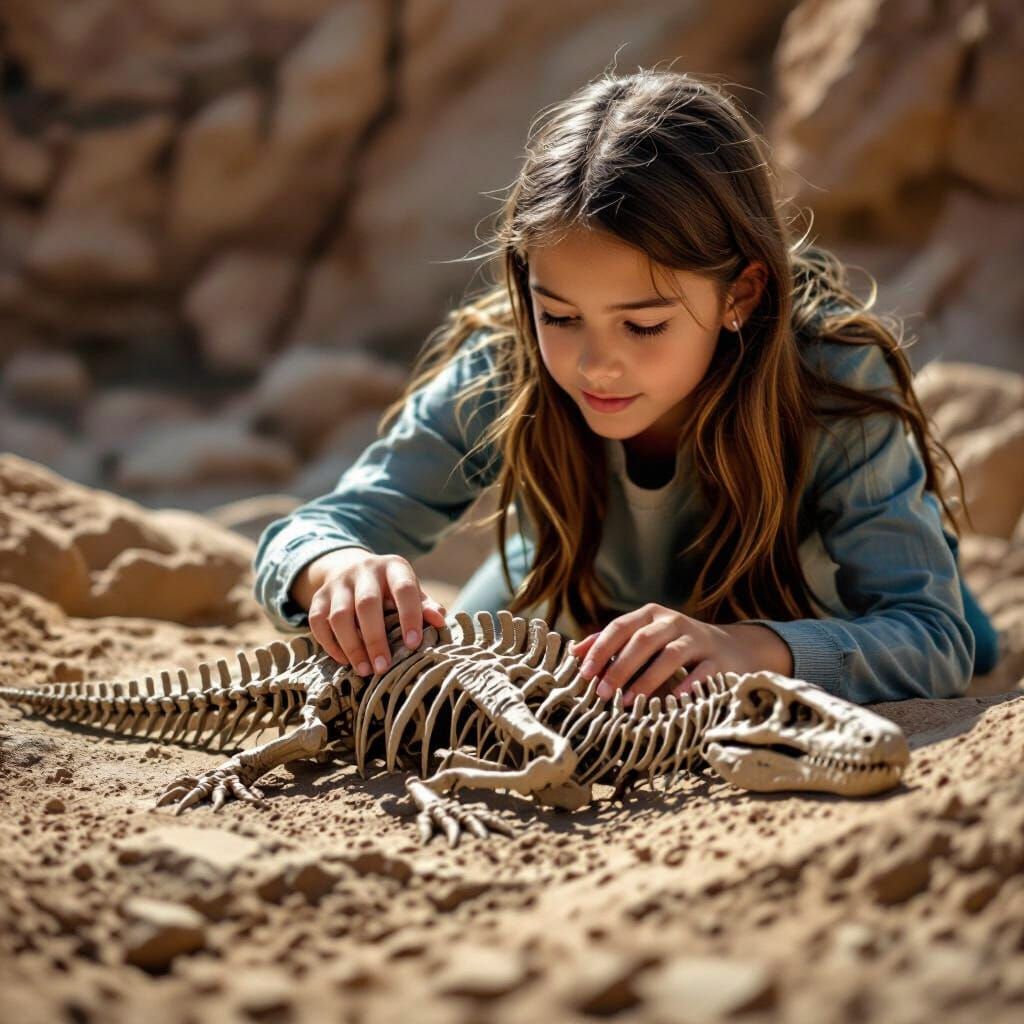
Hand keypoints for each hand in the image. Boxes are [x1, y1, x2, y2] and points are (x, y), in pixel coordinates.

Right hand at [290, 547, 447, 675]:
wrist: (354, 570)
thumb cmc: (392, 590)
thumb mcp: (411, 592)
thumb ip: (425, 606)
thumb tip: (440, 621)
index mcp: (393, 567)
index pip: (403, 588)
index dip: (409, 616)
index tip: (413, 645)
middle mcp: (364, 570)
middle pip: (366, 604)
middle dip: (375, 639)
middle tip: (383, 667)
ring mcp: (338, 583)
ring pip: (339, 616)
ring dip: (352, 646)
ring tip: (365, 670)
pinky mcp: (318, 597)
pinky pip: (318, 623)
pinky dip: (330, 645)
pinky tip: (344, 661)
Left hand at [568, 604, 793, 705]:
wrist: (732, 648)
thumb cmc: (675, 646)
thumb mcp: (645, 638)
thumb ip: (611, 643)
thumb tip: (572, 653)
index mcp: (650, 615)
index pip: (619, 627)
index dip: (600, 649)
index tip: (583, 673)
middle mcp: (673, 622)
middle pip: (642, 641)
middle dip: (619, 667)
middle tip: (601, 693)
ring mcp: (698, 639)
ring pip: (669, 656)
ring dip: (646, 680)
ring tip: (627, 702)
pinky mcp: (719, 660)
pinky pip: (701, 673)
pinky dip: (685, 686)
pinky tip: (671, 701)